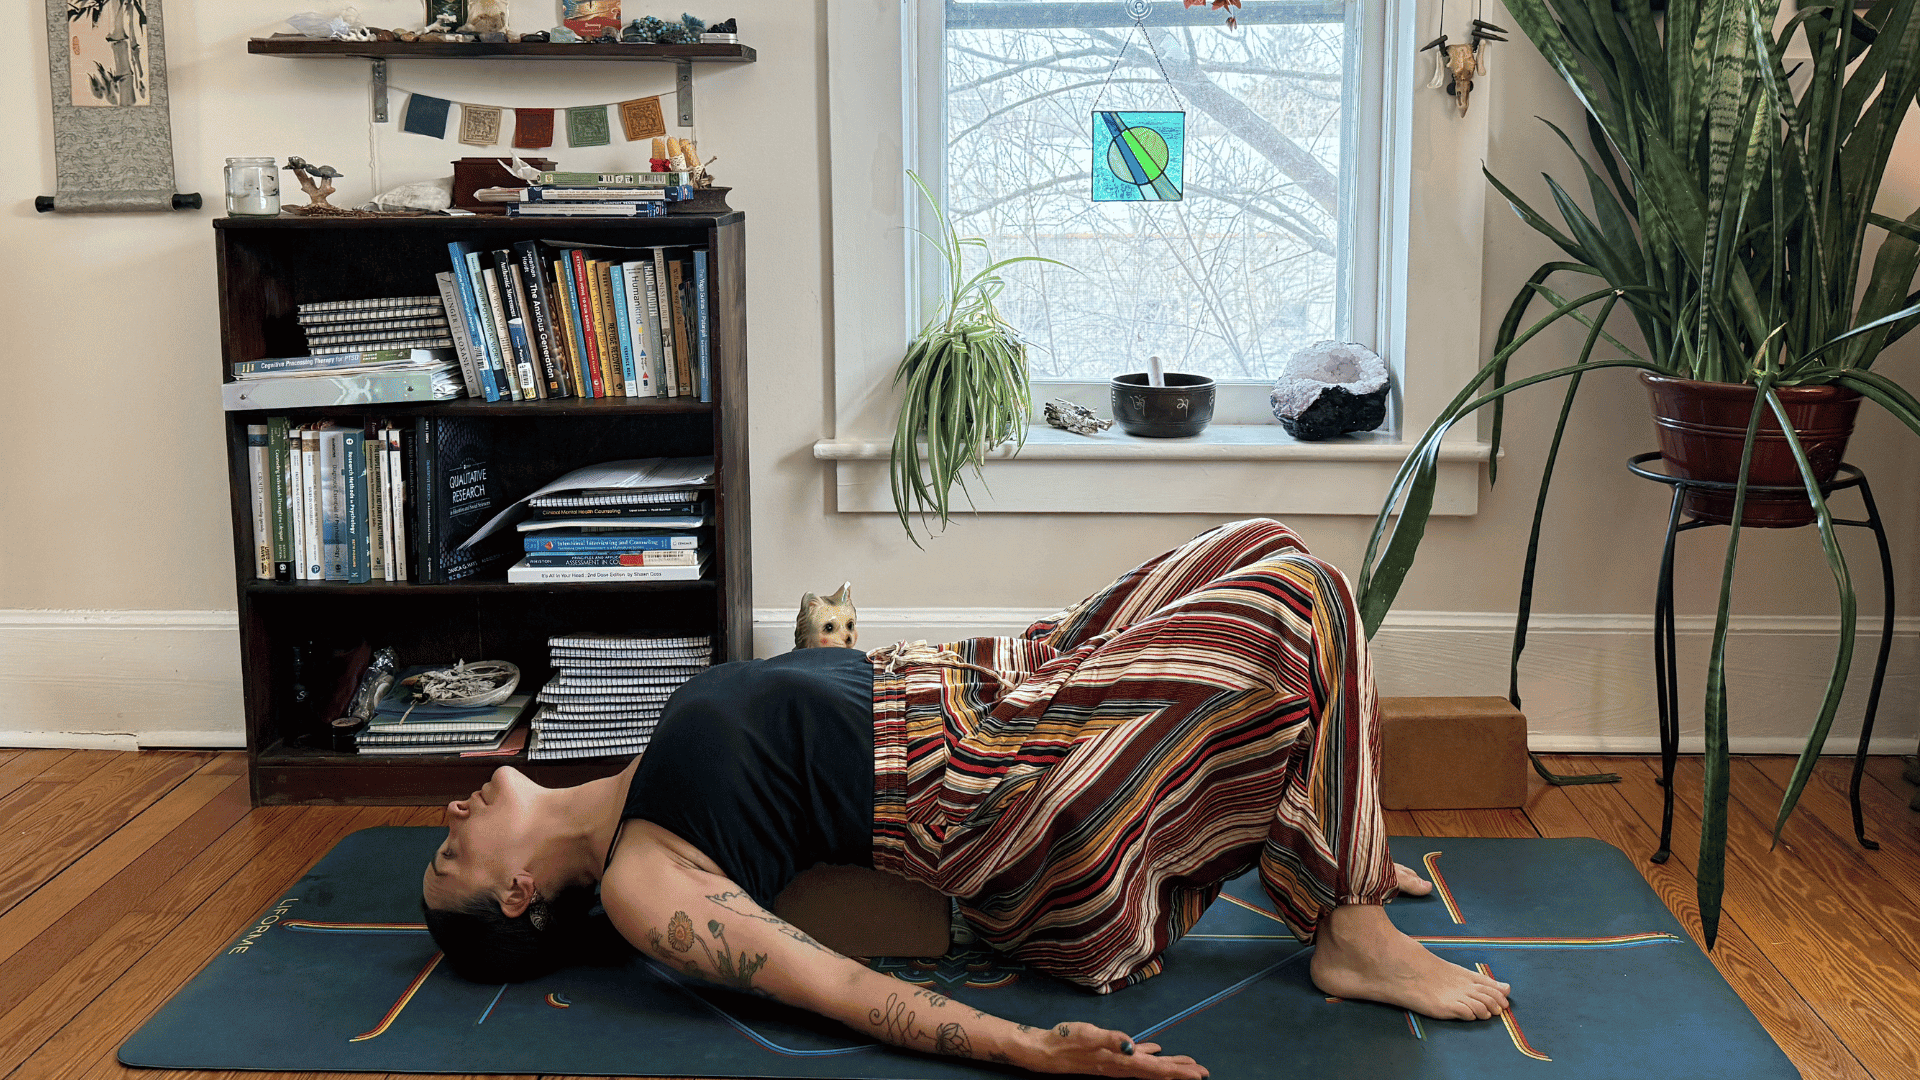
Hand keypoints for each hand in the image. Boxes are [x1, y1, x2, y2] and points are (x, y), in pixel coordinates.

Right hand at [1023, 1022, 1208, 1078]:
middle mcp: (1122, 1066)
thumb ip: (1111, 1039)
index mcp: (1121, 1062)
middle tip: (1203, 1072)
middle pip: (1157, 1072)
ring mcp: (1116, 1063)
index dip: (1178, 1072)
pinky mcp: (1110, 1056)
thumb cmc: (1066, 1041)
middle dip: (1180, 1072)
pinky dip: (1150, 1056)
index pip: (1156, 1069)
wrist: (1046, 1051)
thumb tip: (1132, 1045)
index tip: (1198, 1073)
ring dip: (1169, 1066)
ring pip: (1150, 1067)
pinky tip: (1157, 1051)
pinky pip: (1137, 1059)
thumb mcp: (1088, 1035)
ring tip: (1187, 1065)